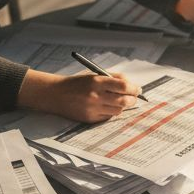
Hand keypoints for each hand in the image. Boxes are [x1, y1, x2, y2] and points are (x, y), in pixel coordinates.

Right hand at [17, 70, 138, 122]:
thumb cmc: (78, 83)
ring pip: (118, 110)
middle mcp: (95, 96)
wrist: (56, 94)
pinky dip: (111, 112)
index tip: (138, 89)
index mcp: (97, 81)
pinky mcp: (90, 119)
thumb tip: (132, 85)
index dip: (134, 89)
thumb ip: (113, 78)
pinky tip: (106, 106)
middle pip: (124, 101)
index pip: (123, 86)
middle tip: (134, 97)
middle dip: (132, 99)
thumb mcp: (94, 74)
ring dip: (122, 106)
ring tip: (118, 101)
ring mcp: (92, 109)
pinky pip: (108, 117)